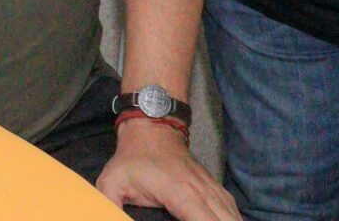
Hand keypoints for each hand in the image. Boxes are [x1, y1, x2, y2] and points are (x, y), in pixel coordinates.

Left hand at [98, 120, 240, 220]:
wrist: (152, 127)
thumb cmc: (131, 159)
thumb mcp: (111, 181)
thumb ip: (109, 204)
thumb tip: (105, 217)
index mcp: (180, 194)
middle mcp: (203, 192)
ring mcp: (212, 188)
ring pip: (233, 217)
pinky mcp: (215, 187)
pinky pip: (232, 210)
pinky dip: (233, 220)